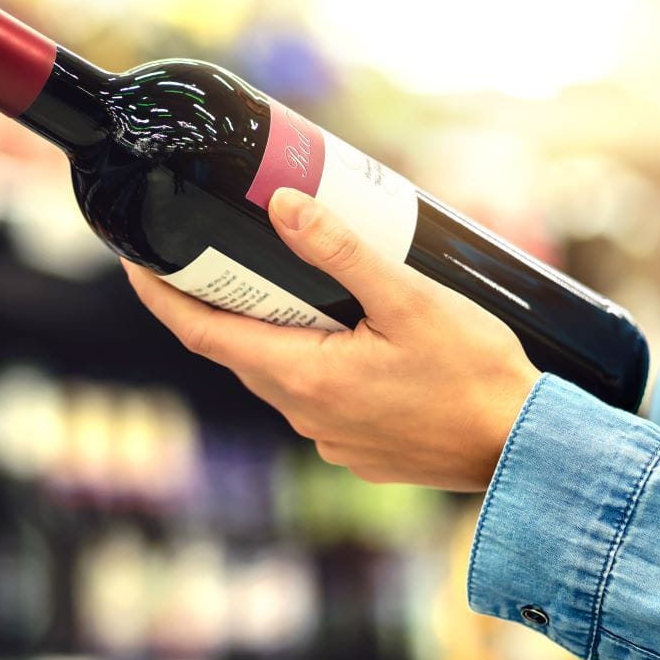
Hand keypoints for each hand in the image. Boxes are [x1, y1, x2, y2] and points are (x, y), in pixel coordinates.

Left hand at [123, 188, 541, 491]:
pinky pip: (316, 397)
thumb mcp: (410, 299)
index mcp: (304, 377)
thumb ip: (343, 253)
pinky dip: (313, 359)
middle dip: (221, 302)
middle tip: (214, 249)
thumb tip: (282, 206)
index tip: (134, 263)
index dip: (162, 298)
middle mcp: (304, 414)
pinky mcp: (357, 449)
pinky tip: (346, 331)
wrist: (525, 453)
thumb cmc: (475, 375)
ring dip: (273, 331)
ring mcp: (329, 437)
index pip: (202, 334)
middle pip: (239, 350)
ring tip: (285, 279)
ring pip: (279, 373)